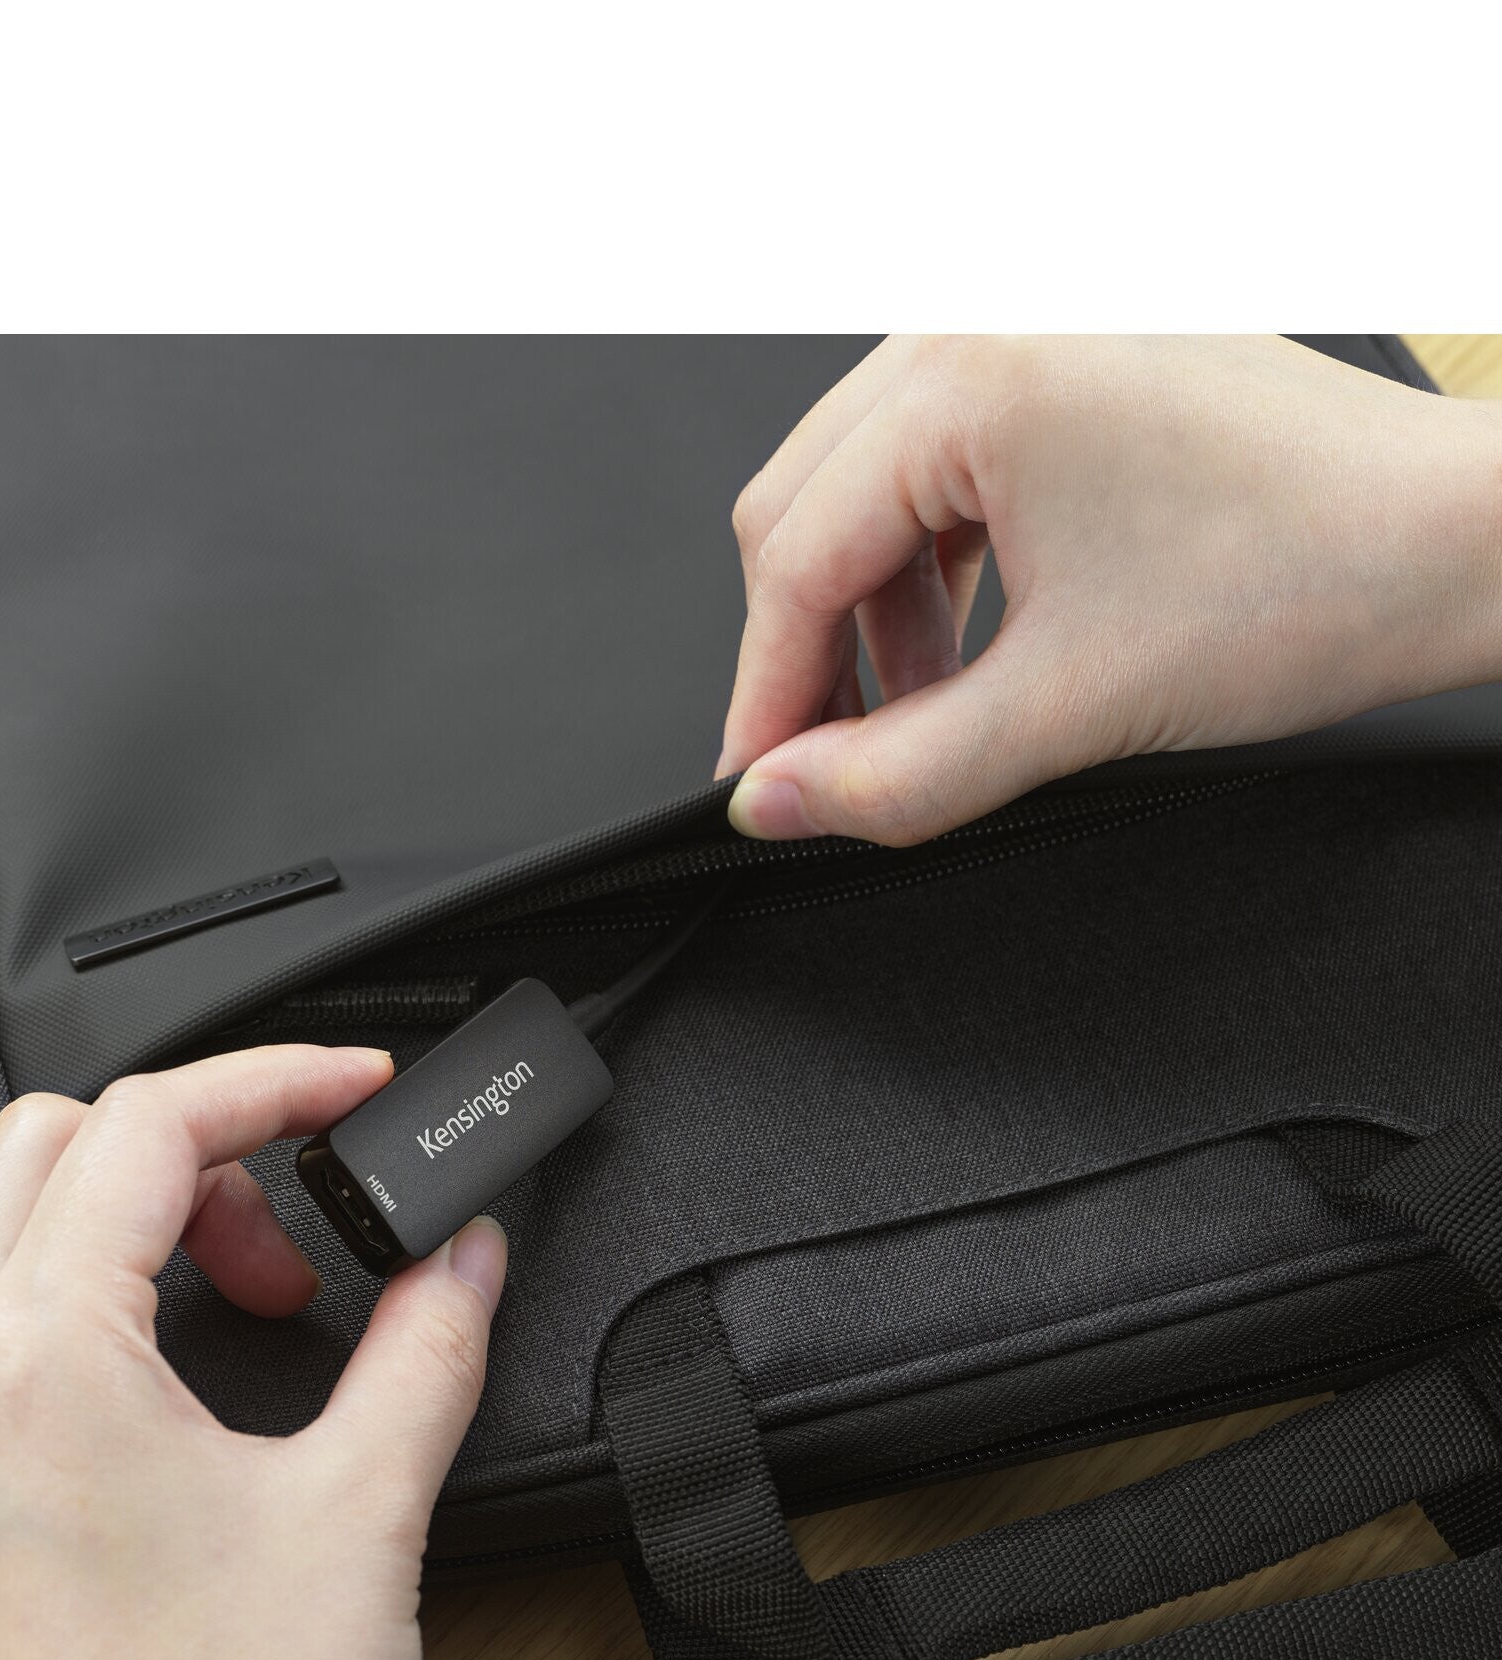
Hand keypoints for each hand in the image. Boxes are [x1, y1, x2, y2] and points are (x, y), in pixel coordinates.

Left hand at [0, 1046, 505, 1659]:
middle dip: (186, 1164)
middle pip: (45, 1144)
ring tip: (154, 1293)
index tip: (344, 1091)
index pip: (153, 1122)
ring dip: (47, 1218)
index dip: (272, 1081)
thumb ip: (426, 1347)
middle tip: (281, 1258)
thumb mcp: (361, 1512)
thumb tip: (459, 1259)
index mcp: (47, 1352)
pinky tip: (28, 1369)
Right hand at [721, 335, 1501, 843]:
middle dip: (812, 651)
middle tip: (830, 760)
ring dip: (877, 615)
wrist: (1456, 545)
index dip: (767, 692)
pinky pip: (938, 467)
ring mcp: (1024, 330)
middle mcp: (982, 324)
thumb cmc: (1311, 579)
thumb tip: (780, 801)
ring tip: (932, 710)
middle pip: (804, 508)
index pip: (793, 555)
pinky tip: (976, 644)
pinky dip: (935, 566)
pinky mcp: (1063, 358)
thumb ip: (896, 773)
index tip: (762, 781)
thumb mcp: (1068, 707)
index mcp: (969, 376)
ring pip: (864, 491)